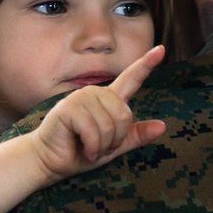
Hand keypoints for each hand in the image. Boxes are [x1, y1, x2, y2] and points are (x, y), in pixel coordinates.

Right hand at [31, 45, 166, 180]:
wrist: (50, 162)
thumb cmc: (80, 152)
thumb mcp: (114, 146)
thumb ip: (136, 136)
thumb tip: (162, 126)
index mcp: (108, 100)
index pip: (131, 79)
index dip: (146, 64)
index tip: (161, 50)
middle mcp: (96, 93)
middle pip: (125, 115)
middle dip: (116, 139)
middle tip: (100, 147)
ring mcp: (80, 98)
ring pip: (110, 125)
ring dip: (103, 146)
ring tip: (89, 147)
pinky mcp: (68, 108)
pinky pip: (94, 130)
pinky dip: (92, 147)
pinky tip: (83, 148)